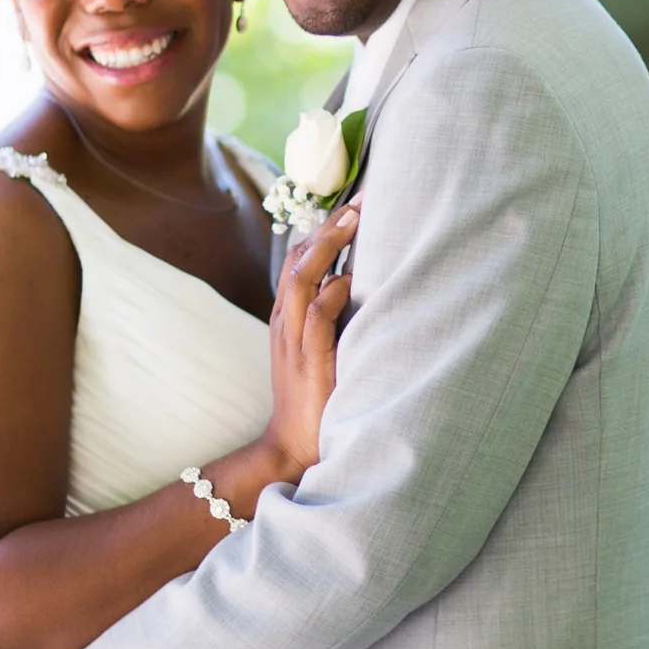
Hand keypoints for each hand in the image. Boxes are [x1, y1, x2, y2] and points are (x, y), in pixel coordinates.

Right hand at [260, 201, 356, 477]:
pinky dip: (330, 296)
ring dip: (327, 248)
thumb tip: (363, 283)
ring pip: (301, 281)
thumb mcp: (324, 349)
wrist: (293, 448)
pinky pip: (313, 320)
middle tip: (361, 200)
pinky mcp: (308, 364)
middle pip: (298, 259)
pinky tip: (349, 282)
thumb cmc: (318, 398)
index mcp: (288, 316)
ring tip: (353, 222)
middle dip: (328, 226)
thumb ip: (336, 318)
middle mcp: (286, 322)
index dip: (324, 228)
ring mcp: (293, 342)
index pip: (299, 258)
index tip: (355, 202)